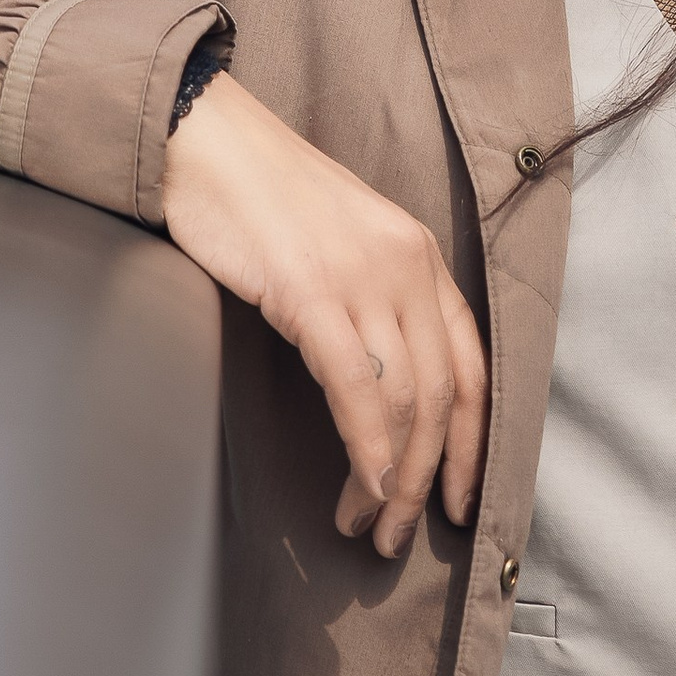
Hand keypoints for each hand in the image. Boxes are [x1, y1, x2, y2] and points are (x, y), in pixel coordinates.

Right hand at [160, 76, 486, 561]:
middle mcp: (406, 264)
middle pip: (442, 394)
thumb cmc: (259, 198)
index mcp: (419, 255)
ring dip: (392, 479)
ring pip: (405, 400)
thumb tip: (373, 388)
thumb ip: (369, 301)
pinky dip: (367, 447)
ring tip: (368, 527)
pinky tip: (362, 486)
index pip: (472, 363)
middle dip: (430, 478)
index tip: (460, 499)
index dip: (473, 441)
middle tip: (400, 536)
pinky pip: (356, 386)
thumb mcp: (339, 245)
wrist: (202, 140)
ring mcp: (362, 276)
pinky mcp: (312, 290)